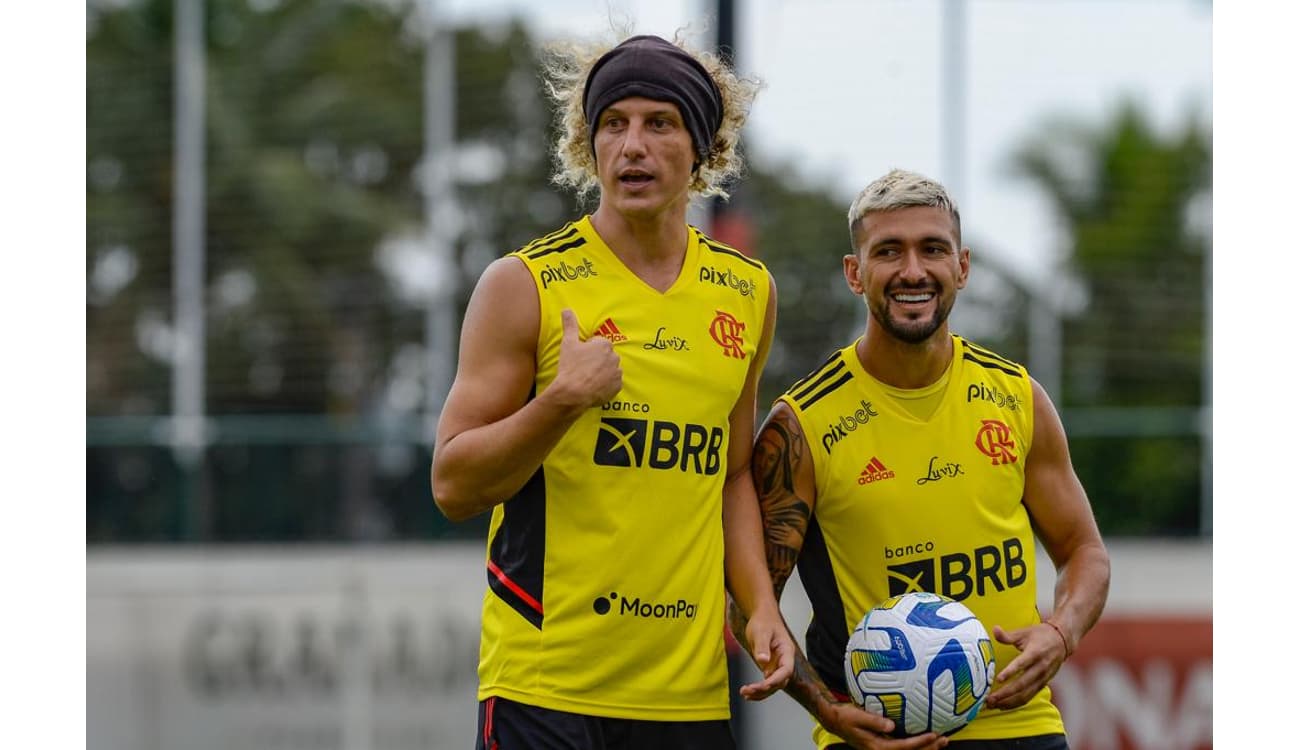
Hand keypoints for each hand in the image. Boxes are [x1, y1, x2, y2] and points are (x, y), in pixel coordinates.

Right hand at [547, 309, 622, 409]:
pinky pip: (612, 383)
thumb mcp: (568, 343)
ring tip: (587, 378)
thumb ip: (570, 325)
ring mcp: (617, 373)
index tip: (579, 358)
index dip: (587, 350)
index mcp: (604, 344)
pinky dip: (605, 385)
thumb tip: (566, 309)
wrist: (573, 393)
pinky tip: (593, 387)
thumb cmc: (570, 367)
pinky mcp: (617, 387)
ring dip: (601, 372)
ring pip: (609, 369)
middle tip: (582, 368)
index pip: (597, 344)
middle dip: (596, 360)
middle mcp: (614, 357)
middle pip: (605, 356)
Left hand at [737, 603, 793, 699]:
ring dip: (760, 693)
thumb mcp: (761, 631)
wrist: (762, 616)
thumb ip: (762, 646)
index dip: (776, 680)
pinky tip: (747, 693)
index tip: (763, 685)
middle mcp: (784, 661)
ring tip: (744, 694)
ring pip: (773, 685)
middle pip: (780, 682)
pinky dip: (758, 689)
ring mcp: (777, 665)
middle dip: (765, 689)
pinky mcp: (769, 667)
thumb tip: (763, 661)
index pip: (786, 670)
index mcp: (787, 651)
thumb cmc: (764, 621)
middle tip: (748, 691)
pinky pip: (766, 682)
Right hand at [818, 701, 948, 749]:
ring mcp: (883, 749)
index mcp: (877, 746)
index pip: (903, 747)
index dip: (920, 743)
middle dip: (929, 748)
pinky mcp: (883, 745)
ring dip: (926, 748)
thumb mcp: (857, 716)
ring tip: (941, 741)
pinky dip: (916, 745)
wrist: (835, 721)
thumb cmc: (845, 717)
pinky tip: (926, 740)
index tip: (934, 735)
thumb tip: (891, 725)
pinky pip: (903, 748)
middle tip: (944, 739)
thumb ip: (874, 721)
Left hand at [984, 622, 1067, 709]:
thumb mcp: (1024, 632)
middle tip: (990, 698)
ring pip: (1025, 694)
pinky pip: (1029, 696)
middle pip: (1022, 684)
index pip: (1021, 664)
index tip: (998, 679)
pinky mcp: (1043, 684)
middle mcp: (1040, 668)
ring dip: (1009, 701)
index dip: (1010, 672)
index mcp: (1035, 653)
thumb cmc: (1040, 635)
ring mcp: (1043, 678)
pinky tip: (1004, 705)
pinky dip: (1016, 703)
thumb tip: (994, 629)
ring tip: (993, 705)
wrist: (1062, 641)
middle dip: (1005, 693)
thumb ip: (1008, 636)